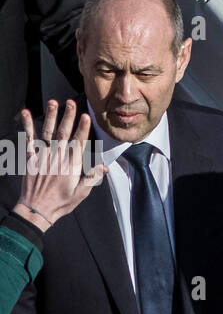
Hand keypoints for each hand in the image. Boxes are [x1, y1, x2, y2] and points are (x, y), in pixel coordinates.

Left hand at [13, 101, 106, 232]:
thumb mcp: (81, 193)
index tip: (86, 116)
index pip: (77, 143)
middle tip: (71, 103)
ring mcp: (42, 157)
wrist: (36, 211)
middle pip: (63, 134)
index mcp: (70, 166)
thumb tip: (105, 166)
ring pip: (47, 133)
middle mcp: (56, 158)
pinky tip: (26, 113)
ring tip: (54, 102)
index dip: (82, 129)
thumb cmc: (61, 202)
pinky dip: (27, 126)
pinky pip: (29, 140)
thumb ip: (92, 178)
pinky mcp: (31, 158)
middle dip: (68, 117)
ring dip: (51, 117)